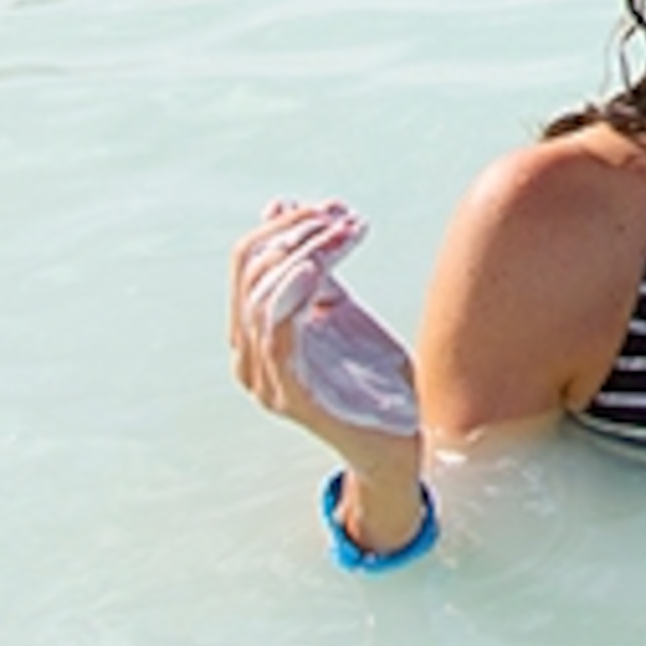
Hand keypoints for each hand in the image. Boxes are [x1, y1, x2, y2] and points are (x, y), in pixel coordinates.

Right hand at [230, 201, 423, 487]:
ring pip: (262, 296)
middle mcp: (248, 358)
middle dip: (298, 232)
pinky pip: (277, 336)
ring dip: (307, 252)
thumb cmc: (370, 376)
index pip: (247, 263)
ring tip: (346, 231)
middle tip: (345, 215)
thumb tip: (280, 206)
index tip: (337, 208)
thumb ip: (313, 266)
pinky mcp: (292, 396)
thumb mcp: (339, 309)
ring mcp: (266, 380)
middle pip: (250, 272)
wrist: (398, 439)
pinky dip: (290, 294)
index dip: (288, 225)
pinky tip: (316, 266)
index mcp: (254, 335)